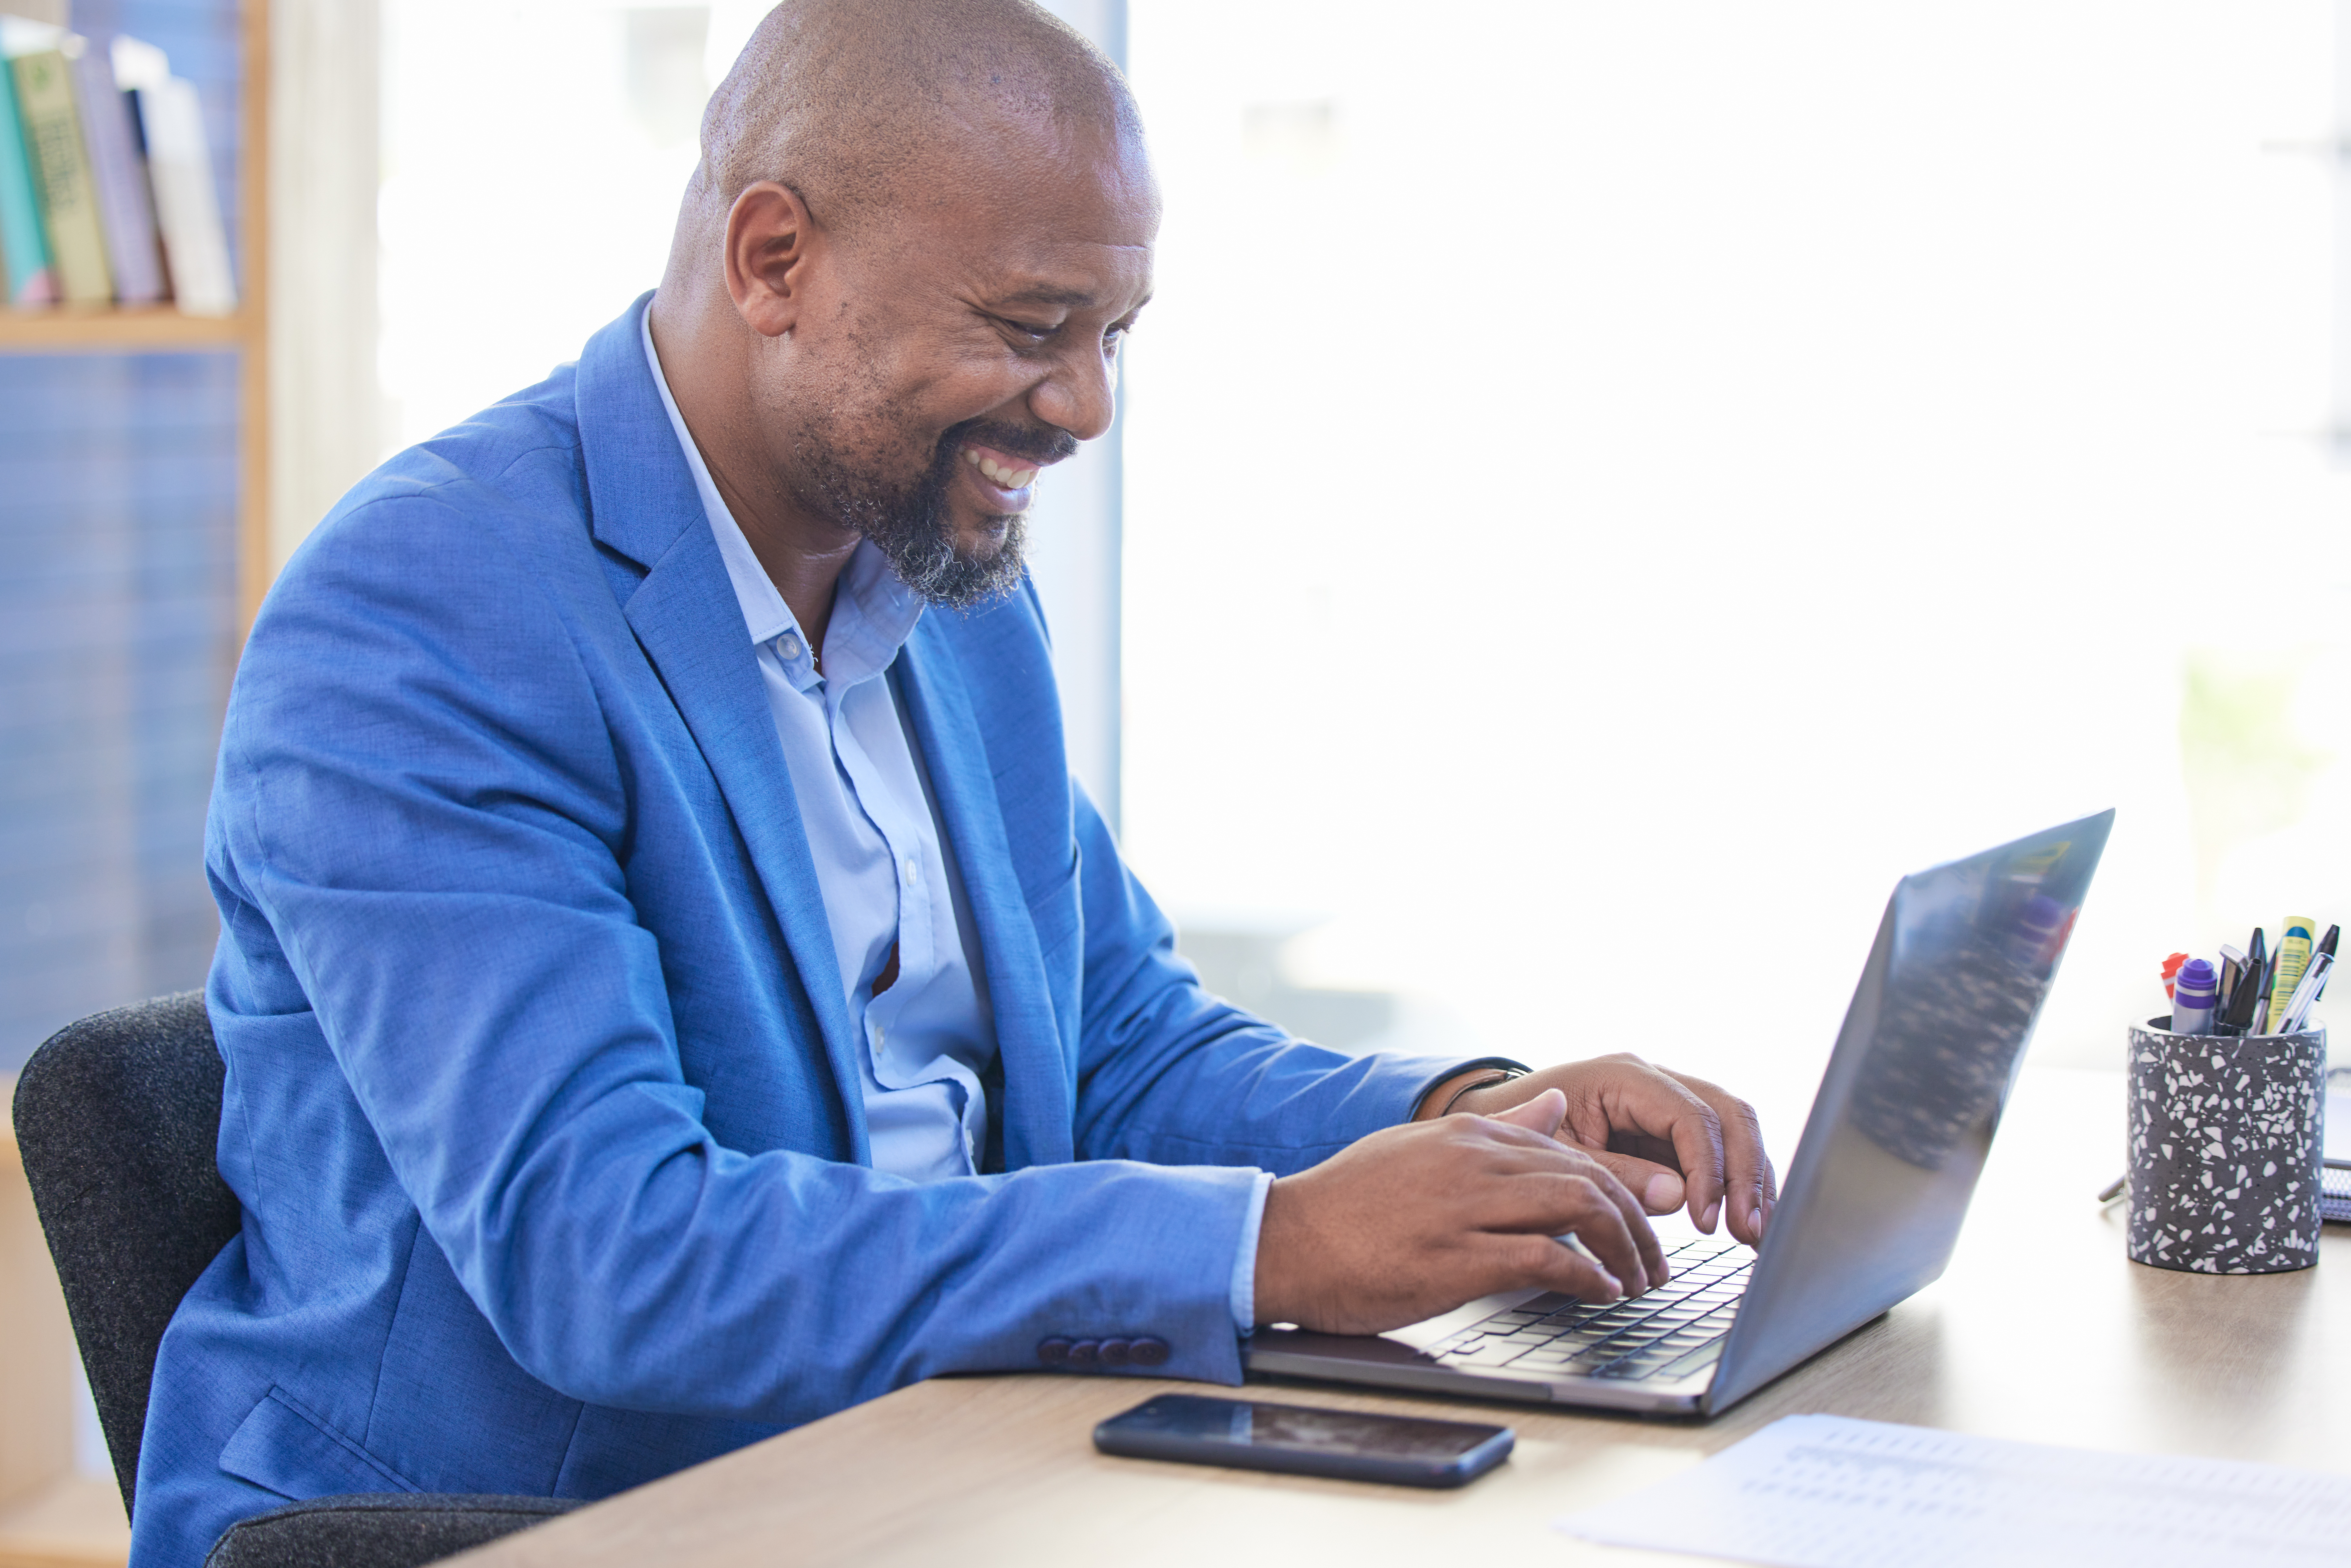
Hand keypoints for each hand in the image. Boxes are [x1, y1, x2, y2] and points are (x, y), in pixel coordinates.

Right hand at [1252, 1089, 1667, 1334]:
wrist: (1285, 1241)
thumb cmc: (1350, 1205)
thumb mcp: (1421, 1149)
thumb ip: (1495, 1127)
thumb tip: (1554, 1105)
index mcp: (1468, 1135)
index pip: (1570, 1153)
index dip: (1618, 1190)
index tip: (1636, 1226)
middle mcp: (1473, 1161)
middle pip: (1588, 1178)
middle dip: (1636, 1222)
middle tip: (1655, 1261)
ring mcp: (1465, 1208)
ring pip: (1578, 1208)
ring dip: (1624, 1248)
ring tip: (1640, 1278)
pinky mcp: (1456, 1258)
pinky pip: (1546, 1259)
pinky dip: (1588, 1276)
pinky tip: (1603, 1292)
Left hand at [1430, 1055, 1776, 1246]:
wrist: (1501, 1120)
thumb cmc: (1519, 1136)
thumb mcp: (1558, 1158)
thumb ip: (1616, 1174)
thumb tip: (1680, 1196)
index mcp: (1623, 1075)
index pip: (1690, 1117)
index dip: (1708, 1170)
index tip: (1706, 1221)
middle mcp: (1654, 1079)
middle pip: (1728, 1113)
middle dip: (1745, 1173)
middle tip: (1749, 1230)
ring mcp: (1667, 1099)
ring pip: (1734, 1127)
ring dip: (1751, 1180)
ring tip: (1756, 1233)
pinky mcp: (1671, 1125)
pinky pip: (1719, 1146)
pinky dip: (1736, 1182)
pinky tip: (1743, 1220)